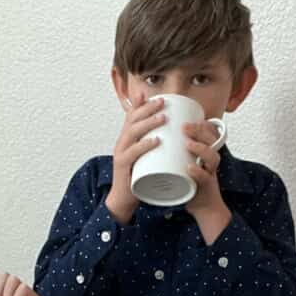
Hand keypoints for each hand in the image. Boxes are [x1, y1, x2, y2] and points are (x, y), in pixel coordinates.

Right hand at [106, 96, 165, 223]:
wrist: (124, 200)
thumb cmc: (138, 178)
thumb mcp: (146, 157)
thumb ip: (154, 145)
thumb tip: (174, 135)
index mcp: (127, 139)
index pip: (131, 117)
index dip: (140, 104)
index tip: (153, 94)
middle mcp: (121, 143)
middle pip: (132, 120)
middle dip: (147, 108)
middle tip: (163, 102)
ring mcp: (121, 154)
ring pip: (132, 132)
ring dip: (148, 122)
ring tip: (163, 117)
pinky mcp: (123, 167)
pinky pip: (132, 153)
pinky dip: (144, 145)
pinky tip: (155, 140)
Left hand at [183, 120, 230, 242]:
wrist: (200, 207)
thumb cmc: (188, 183)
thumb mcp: (181, 162)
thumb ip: (172, 148)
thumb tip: (153, 132)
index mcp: (204, 151)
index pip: (209, 131)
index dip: (201, 122)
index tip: (184, 116)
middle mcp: (210, 160)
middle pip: (212, 140)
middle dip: (199, 130)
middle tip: (184, 127)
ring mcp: (210, 173)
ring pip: (213, 157)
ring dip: (201, 148)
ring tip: (188, 143)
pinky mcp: (206, 187)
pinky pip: (206, 178)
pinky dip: (198, 172)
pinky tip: (190, 168)